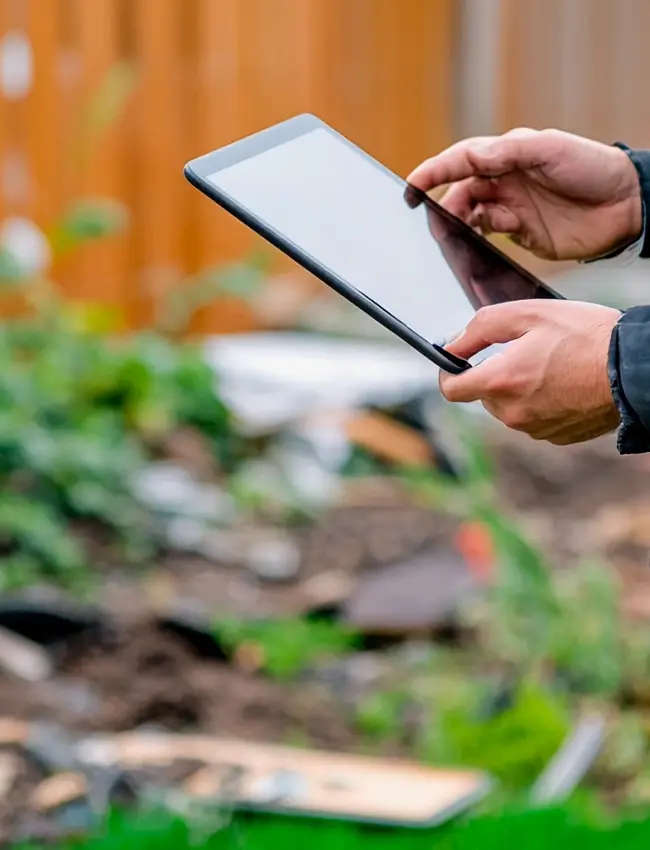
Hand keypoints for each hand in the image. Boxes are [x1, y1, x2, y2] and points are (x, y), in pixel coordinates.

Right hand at [407, 128, 642, 260]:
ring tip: (450, 235)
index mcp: (508, 155)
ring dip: (458, 225)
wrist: (625, 206)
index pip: (462, 161)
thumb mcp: (549, 149)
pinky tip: (472, 246)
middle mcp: (505, 181)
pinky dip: (476, 241)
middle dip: (444, 205)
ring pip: (471, 217)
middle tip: (431, 221)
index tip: (411, 186)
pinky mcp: (521, 234)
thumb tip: (469, 157)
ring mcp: (512, 208)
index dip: (434, 172)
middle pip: (461, 192)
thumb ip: (507, 151)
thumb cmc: (591, 167)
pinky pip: (488, 238)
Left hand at [439, 301, 621, 444]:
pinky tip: (565, 383)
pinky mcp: (556, 436)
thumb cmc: (585, 335)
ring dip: (520, 388)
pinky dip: (542, 402)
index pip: (452, 389)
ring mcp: (535, 428)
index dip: (449, 373)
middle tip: (526, 351)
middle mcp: (513, 412)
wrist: (634, 368)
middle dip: (495, 374)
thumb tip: (450, 346)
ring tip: (552, 365)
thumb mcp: (527, 314)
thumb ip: (479, 329)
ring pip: (510, 408)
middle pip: (484, 395)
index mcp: (501, 382)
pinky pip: (535, 418)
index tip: (455, 361)